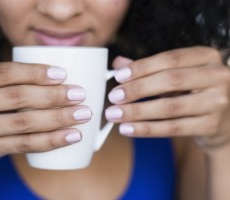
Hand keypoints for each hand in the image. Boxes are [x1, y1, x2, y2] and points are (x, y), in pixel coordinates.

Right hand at [0, 62, 89, 173]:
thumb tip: (59, 75)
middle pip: (18, 96)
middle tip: (80, 94)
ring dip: (59, 118)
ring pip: (25, 122)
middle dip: (54, 95)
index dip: (36, 72)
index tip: (63, 74)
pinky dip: (52, 140)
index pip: (6, 72)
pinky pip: (25, 144)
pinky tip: (71, 135)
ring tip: (83, 114)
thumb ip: (9, 81)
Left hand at [106, 46, 229, 152]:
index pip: (170, 58)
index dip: (142, 67)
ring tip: (115, 114)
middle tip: (114, 97)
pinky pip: (172, 128)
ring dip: (137, 111)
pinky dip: (146, 129)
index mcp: (207, 57)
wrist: (224, 122)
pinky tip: (128, 129)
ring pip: (169, 107)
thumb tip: (119, 64)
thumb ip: (148, 69)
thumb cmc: (195, 92)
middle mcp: (217, 76)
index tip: (119, 76)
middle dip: (137, 89)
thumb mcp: (176, 76)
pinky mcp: (211, 126)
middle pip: (170, 80)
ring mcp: (217, 102)